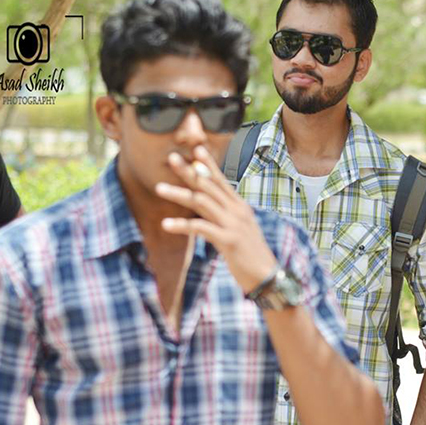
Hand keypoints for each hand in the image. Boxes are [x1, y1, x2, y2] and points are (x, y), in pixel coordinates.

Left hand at [155, 145, 276, 292]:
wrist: (267, 275)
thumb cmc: (251, 253)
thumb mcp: (240, 228)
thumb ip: (227, 215)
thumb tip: (211, 206)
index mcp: (240, 206)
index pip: (221, 180)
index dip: (208, 165)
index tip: (195, 150)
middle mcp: (237, 211)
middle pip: (209, 186)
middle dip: (189, 171)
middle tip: (171, 158)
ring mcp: (233, 224)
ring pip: (202, 202)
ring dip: (179, 194)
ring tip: (158, 188)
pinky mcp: (228, 240)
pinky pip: (201, 228)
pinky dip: (182, 225)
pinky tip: (166, 224)